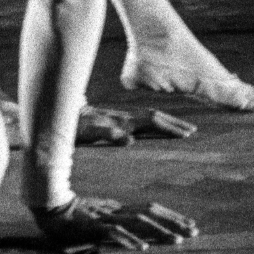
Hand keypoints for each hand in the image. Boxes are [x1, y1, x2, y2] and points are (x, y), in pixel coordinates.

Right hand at [32, 197, 198, 250]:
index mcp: (119, 209)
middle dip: (174, 221)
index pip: (151, 209)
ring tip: (177, 240)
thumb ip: (118, 227)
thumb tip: (139, 237)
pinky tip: (142, 249)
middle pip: (150, 213)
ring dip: (159, 231)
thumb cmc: (73, 217)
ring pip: (137, 222)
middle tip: (195, 230)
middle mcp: (116, 211)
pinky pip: (114, 233)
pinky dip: (129, 240)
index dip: (172, 216)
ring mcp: (105, 218)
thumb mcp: (100, 221)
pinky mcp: (93, 226)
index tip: (191, 225)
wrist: (48, 208)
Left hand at [77, 105, 197, 145]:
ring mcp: (119, 119)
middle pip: (154, 117)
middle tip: (192, 131)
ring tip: (180, 130)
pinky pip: (139, 123)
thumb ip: (106, 134)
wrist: (61, 114)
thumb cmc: (74, 127)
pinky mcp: (115, 122)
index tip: (187, 134)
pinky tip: (156, 130)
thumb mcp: (88, 133)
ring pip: (148, 118)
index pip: (152, 121)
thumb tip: (129, 139)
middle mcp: (123, 118)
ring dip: (165, 123)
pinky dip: (153, 126)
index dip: (169, 127)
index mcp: (122, 121)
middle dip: (173, 124)